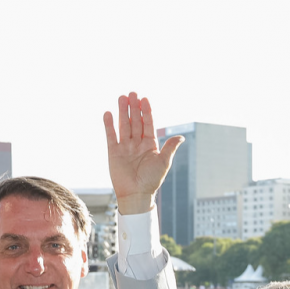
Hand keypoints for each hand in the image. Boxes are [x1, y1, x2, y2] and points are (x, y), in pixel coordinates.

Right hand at [102, 92, 182, 214]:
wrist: (136, 194)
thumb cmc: (151, 180)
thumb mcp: (163, 162)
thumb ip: (170, 148)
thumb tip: (181, 137)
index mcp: (150, 144)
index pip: (148, 124)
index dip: (146, 111)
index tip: (145, 99)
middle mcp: (137, 143)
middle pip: (135, 121)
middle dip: (134, 108)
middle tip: (132, 93)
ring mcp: (125, 147)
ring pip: (124, 125)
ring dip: (122, 112)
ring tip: (121, 97)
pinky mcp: (114, 152)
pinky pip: (111, 136)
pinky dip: (109, 125)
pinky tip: (108, 113)